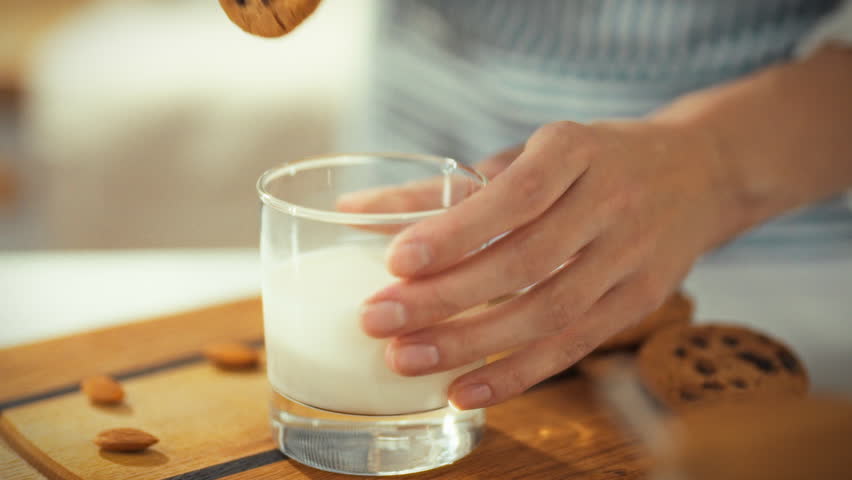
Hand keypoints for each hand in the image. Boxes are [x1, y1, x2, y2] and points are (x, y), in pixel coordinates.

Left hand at [359, 120, 740, 408]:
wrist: (697, 174)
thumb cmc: (591, 160)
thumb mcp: (528, 154)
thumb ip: (444, 188)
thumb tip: (351, 213)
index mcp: (577, 149)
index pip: (517, 194)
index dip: (458, 231)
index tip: (396, 259)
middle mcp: (611, 201)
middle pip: (526, 261)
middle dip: (447, 297)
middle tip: (378, 319)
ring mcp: (632, 256)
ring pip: (550, 312)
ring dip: (472, 344)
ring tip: (405, 359)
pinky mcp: (640, 301)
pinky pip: (574, 346)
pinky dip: (516, 373)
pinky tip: (463, 391)